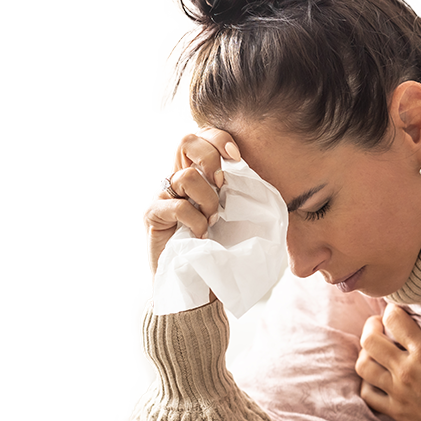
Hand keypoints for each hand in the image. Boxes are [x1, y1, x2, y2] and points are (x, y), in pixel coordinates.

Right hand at [143, 128, 241, 275]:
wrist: (202, 283)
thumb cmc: (223, 249)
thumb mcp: (240, 216)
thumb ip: (244, 194)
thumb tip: (266, 177)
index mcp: (202, 175)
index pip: (203, 138)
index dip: (219, 138)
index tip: (237, 157)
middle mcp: (180, 180)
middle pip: (187, 141)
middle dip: (211, 160)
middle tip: (222, 187)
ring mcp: (165, 195)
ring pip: (187, 176)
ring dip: (209, 201)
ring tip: (213, 222)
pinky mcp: (154, 215)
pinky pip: (177, 206)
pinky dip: (196, 222)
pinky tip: (201, 236)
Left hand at [356, 289, 420, 420]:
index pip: (394, 320)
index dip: (394, 310)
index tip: (399, 311)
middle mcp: (405, 372)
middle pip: (370, 340)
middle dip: (372, 326)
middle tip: (381, 324)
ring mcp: (397, 393)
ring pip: (363, 366)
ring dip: (366, 353)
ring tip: (377, 348)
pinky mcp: (395, 411)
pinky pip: (367, 393)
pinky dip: (367, 381)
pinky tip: (378, 376)